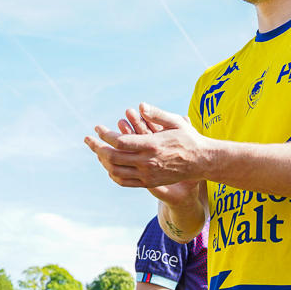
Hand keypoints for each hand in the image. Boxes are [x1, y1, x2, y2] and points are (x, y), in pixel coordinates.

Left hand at [85, 103, 208, 189]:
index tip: (98, 127)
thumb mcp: (176, 122)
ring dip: (103, 161)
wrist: (201, 161)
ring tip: (98, 151)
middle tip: (89, 139)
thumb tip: (140, 106)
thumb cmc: (189, 138)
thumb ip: (157, 114)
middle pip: (113, 157)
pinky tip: (109, 165)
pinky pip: (124, 181)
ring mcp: (148, 174)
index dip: (105, 134)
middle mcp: (148, 162)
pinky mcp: (149, 183)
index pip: (119, 141)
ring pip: (116, 171)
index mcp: (152, 145)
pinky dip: (113, 174)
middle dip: (97, 147)